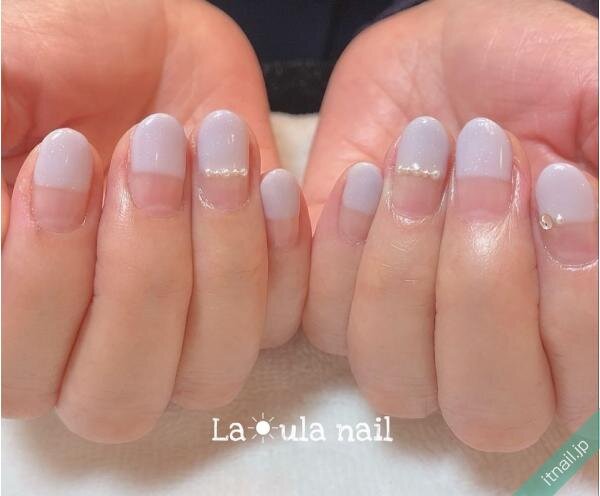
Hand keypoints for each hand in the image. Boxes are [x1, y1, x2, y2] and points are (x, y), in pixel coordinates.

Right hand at [2, 0, 310, 442]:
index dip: (45, 281)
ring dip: (222, 262)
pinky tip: (268, 178)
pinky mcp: (255, 299)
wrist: (149, 40)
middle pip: (119, 398)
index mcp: (21, 311)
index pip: (21, 371)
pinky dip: (283, 255)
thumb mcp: (2, 83)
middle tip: (152, 148)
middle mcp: (99, 341)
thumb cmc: (61, 56)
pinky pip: (281, 322)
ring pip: (211, 370)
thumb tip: (3, 222)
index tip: (66, 157)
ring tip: (217, 151)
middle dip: (143, 274)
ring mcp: (185, 331)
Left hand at [302, 0, 597, 450]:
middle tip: (478, 162)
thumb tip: (597, 220)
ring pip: (393, 375)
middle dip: (480, 284)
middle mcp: (490, 356)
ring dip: (400, 266)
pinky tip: (361, 175)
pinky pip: (322, 322)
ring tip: (414, 157)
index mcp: (568, 330)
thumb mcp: (590, 94)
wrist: (433, 54)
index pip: (579, 382)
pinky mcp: (335, 302)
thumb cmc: (525, 75)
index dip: (571, 298)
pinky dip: (336, 249)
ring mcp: (406, 337)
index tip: (555, 181)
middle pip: (487, 410)